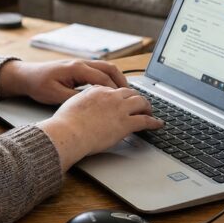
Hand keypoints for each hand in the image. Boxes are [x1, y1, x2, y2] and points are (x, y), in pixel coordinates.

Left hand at [0, 59, 128, 104]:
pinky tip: (111, 89)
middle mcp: (81, 63)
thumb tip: (93, 104)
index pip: (103, 79)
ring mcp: (80, 64)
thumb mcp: (55, 95)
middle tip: (131, 96)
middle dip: (122, 82)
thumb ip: (75, 98)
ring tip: (126, 93)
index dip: (115, 91)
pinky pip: (99, 70)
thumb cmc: (38, 85)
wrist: (26, 76)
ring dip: (117, 78)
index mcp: (76, 68)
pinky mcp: (79, 68)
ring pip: (106, 67)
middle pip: (109, 68)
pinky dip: (109, 77)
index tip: (125, 101)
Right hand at [38, 86, 163, 170]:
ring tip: (150, 112)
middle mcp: (111, 96)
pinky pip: (145, 120)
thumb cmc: (65, 123)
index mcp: (97, 90)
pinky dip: (154, 122)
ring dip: (147, 107)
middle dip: (137, 98)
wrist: (68, 132)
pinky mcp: (126, 123)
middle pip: (130, 92)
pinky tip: (158, 124)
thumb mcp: (72, 103)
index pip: (114, 89)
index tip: (123, 100)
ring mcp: (120, 109)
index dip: (120, 95)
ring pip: (141, 102)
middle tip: (140, 104)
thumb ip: (82, 100)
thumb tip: (84, 104)